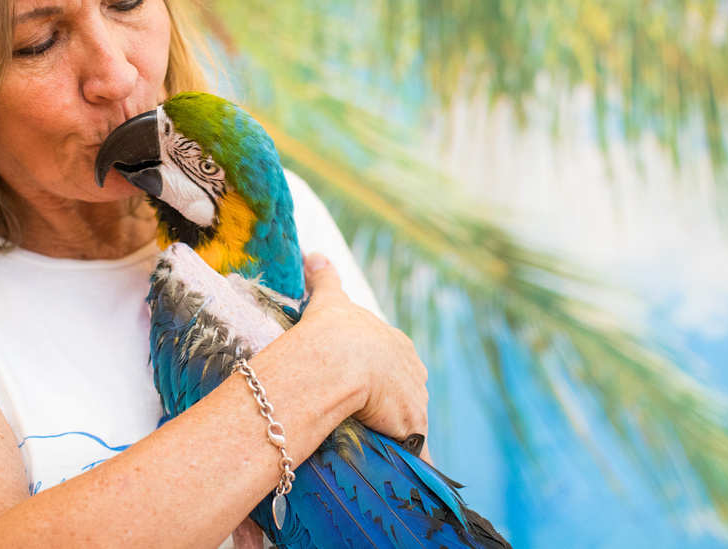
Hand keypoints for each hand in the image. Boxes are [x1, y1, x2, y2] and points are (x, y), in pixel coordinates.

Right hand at [298, 252, 430, 456]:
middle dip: (388, 403)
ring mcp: (414, 400)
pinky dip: (405, 460)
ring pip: (405, 421)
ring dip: (392, 432)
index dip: (378, 373)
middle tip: (360, 414)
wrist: (339, 357)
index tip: (362, 382)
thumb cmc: (332, 330)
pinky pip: (411, 450)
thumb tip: (313, 253)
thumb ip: (324, 277)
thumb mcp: (330, 299)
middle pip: (403, 392)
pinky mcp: (411, 427)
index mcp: (396, 343)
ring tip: (368, 444)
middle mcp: (412, 370)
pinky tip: (395, 473)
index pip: (392, 362)